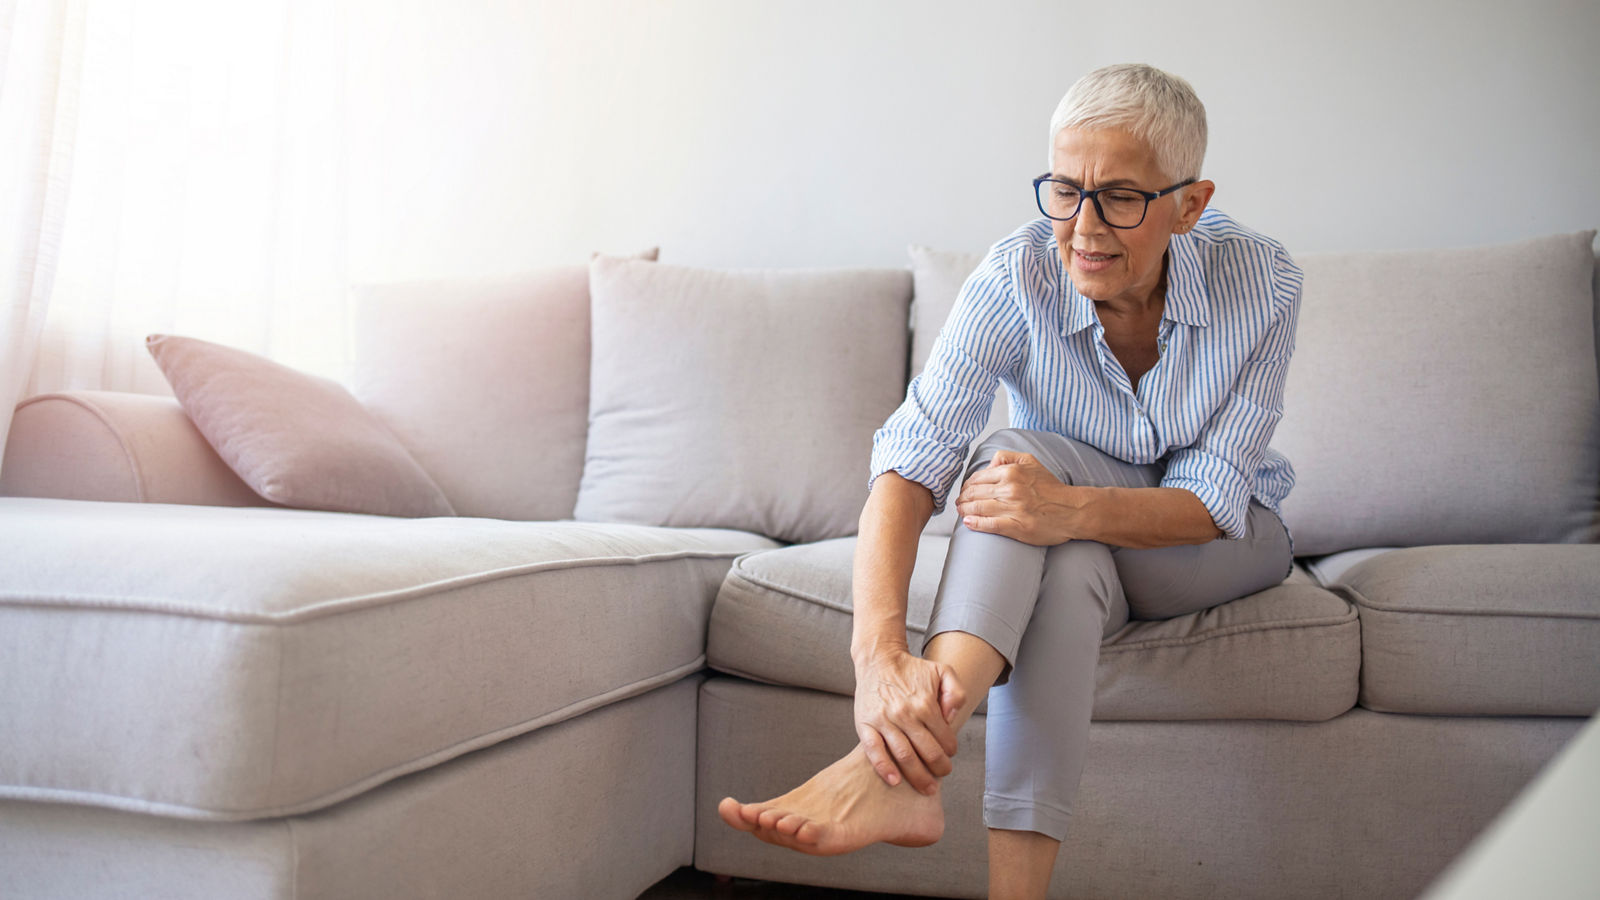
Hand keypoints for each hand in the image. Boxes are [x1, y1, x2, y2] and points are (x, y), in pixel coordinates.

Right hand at [853, 648, 965, 794]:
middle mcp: (905, 714)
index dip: (950, 750)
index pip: (944, 737)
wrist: (878, 659)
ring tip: (927, 787)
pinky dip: (884, 768)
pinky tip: (894, 781)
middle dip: (939, 768)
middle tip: (943, 774)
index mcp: (925, 703)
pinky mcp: (866, 725)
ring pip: (904, 756)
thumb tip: (952, 716)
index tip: (949, 754)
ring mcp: (884, 720)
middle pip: (927, 752)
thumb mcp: (942, 670)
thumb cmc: (911, 669)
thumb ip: (956, 691)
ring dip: (918, 776)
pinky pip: (874, 751)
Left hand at [954, 449, 1085, 544]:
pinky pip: (989, 524)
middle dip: (962, 499)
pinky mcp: (1016, 527)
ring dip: (964, 511)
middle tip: (958, 503)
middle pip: (974, 494)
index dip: (966, 486)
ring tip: (961, 512)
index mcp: (1011, 472)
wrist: (1072, 510)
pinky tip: (968, 523)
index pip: (977, 478)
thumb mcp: (1031, 461)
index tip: (964, 492)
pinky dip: (975, 523)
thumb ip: (1007, 457)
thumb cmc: (1051, 487)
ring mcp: (1012, 509)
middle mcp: (1010, 489)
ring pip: (978, 508)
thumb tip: (988, 465)